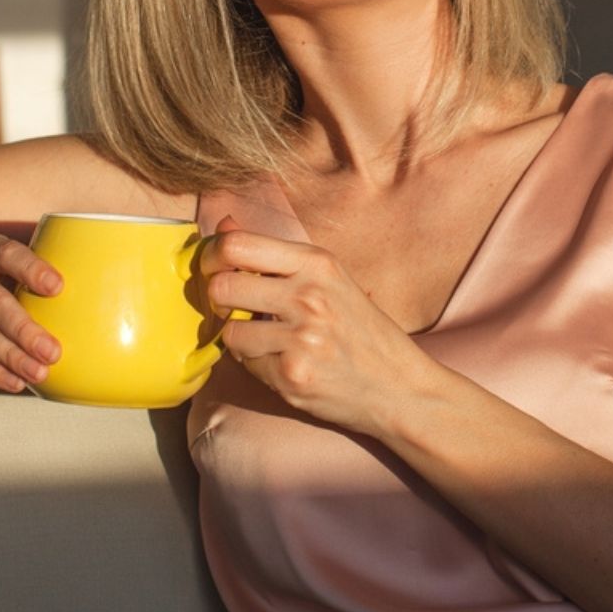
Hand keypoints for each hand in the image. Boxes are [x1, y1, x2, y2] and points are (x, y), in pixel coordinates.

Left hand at [203, 216, 429, 435]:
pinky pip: (246, 363)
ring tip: (267, 339)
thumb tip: (222, 225)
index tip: (214, 268)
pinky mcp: (292, 375)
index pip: (238, 245)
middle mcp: (309, 296)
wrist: (400, 386)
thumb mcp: (327, 278)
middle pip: (222, 286)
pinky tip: (284, 361)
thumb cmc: (361, 330)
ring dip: (240, 337)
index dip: (213, 256)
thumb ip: (273, 254)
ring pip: (229, 330)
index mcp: (317, 263)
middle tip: (232, 307)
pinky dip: (257, 363)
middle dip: (219, 298)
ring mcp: (301, 338)